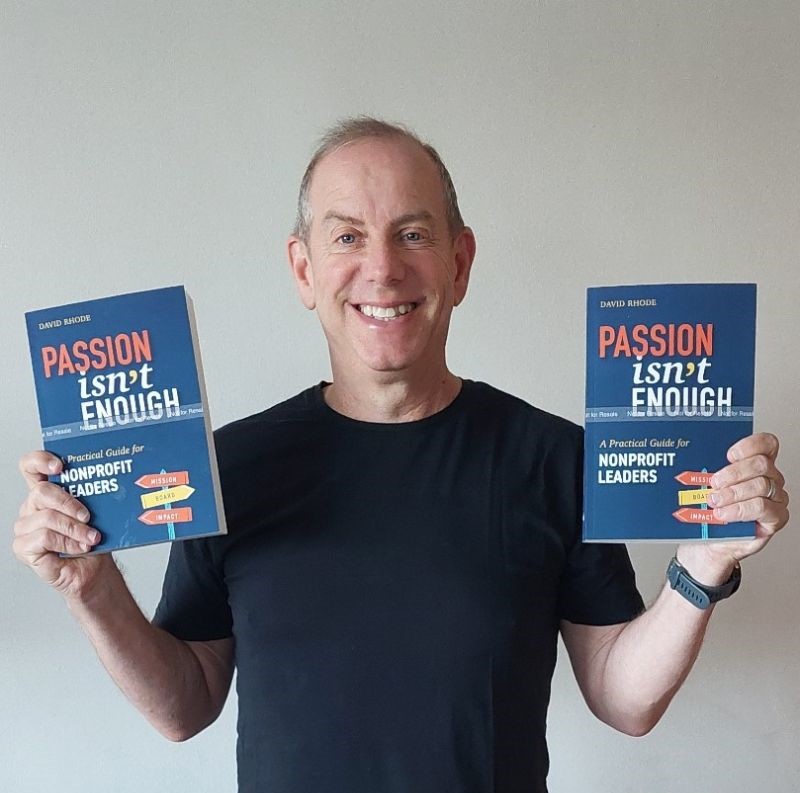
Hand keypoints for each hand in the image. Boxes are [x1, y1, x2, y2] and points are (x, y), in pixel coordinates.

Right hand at [13, 451, 110, 600]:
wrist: (93, 570)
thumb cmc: (91, 539)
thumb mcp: (94, 513)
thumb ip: (90, 496)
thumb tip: (107, 480)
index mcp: (46, 494)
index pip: (30, 467)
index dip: (40, 460)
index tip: (60, 466)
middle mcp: (31, 508)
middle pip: (41, 492)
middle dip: (69, 502)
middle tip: (88, 515)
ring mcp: (25, 528)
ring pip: (47, 518)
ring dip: (75, 528)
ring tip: (92, 537)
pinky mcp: (24, 548)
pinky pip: (44, 538)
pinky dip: (68, 542)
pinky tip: (80, 547)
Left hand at [677, 433, 789, 581]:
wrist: (710, 542)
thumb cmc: (710, 511)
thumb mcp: (707, 486)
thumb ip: (710, 471)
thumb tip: (691, 458)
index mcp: (756, 465)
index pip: (766, 444)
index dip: (750, 444)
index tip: (729, 454)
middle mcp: (770, 479)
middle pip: (761, 464)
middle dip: (733, 472)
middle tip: (713, 483)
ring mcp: (775, 498)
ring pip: (761, 485)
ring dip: (733, 493)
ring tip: (714, 501)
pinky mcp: (775, 517)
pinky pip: (762, 507)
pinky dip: (739, 510)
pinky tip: (724, 514)